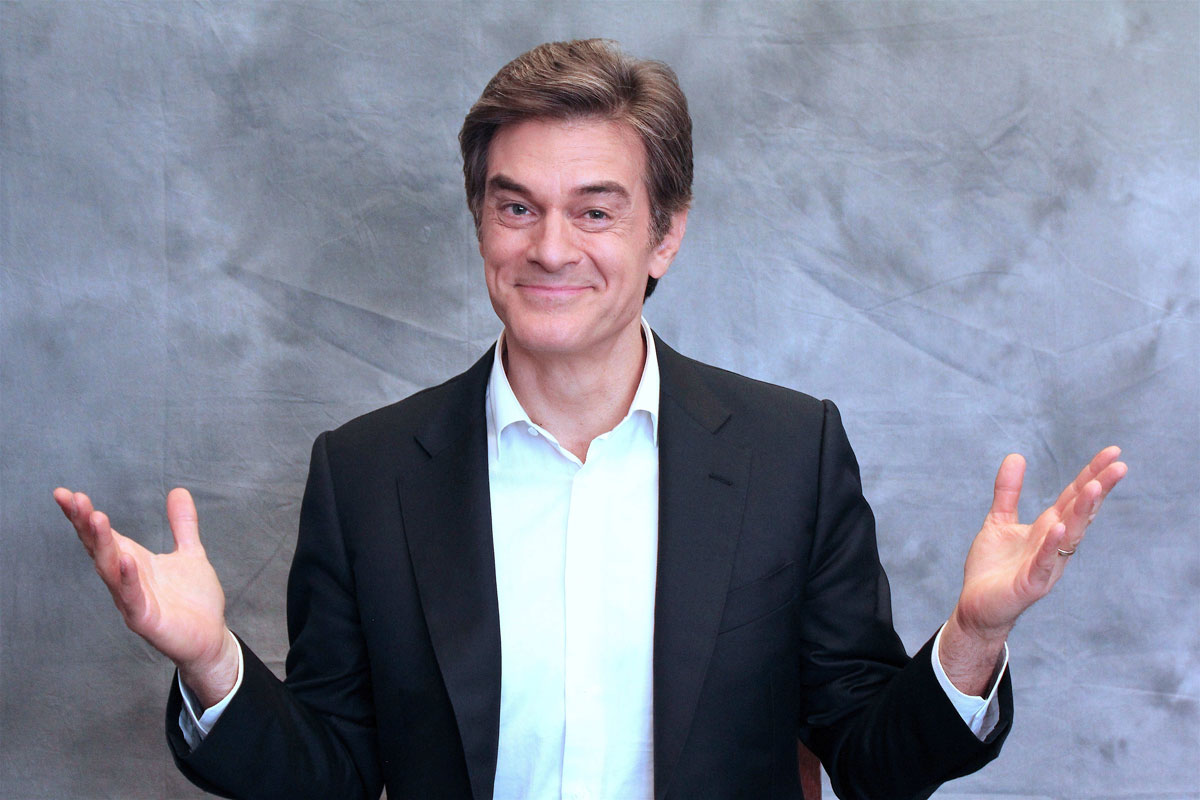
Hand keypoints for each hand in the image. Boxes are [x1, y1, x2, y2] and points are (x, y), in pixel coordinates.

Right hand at [54, 487, 238, 706]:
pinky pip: (132, 598)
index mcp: (134, 562)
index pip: (103, 536)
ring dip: (102, 545)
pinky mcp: (145, 619)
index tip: (66, 493)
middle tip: (72, 498)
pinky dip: (128, 579)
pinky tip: (126, 559)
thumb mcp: (190, 553)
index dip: (84, 516)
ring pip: (109, 570)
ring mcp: (132, 600)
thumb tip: (178, 490)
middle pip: (99, 548)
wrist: (210, 637)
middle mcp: (126, 579)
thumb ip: (182, 524)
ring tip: (96, 517)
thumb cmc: (194, 600)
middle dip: (85, 524)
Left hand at [938, 448, 1126, 693]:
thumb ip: (1008, 491)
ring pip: (1069, 536)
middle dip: (1098, 489)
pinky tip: (1059, 527)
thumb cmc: (993, 567)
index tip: (1113, 452)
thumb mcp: (999, 520)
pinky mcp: (1030, 584)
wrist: (976, 606)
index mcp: (1048, 528)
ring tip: (1093, 487)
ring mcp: (1046, 564)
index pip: (1074, 497)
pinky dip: (1052, 546)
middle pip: (1080, 512)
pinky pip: (1044, 562)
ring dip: (1082, 512)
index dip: (1092, 474)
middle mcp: (1054, 545)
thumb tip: (1016, 455)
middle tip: (1119, 465)